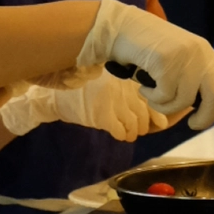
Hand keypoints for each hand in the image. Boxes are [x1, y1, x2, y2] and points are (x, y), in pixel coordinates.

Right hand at [0, 70, 158, 141]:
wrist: (54, 94)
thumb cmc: (83, 87)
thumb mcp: (110, 81)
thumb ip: (130, 89)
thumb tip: (154, 109)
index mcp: (126, 77)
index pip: (154, 96)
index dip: (158, 111)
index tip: (159, 120)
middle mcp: (123, 88)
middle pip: (147, 112)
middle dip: (145, 124)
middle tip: (138, 127)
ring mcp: (113, 102)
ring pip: (138, 124)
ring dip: (135, 131)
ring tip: (129, 131)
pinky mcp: (102, 116)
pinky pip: (123, 132)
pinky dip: (123, 135)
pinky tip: (118, 133)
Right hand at [75, 0, 213, 131]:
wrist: (124, 28)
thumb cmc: (150, 51)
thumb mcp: (182, 62)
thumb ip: (196, 80)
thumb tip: (209, 111)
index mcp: (208, 55)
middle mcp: (202, 54)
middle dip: (205, 118)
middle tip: (192, 125)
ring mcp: (185, 56)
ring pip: (185, 100)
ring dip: (165, 106)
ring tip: (153, 96)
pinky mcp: (166, 60)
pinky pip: (164, 95)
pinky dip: (152, 98)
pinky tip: (144, 87)